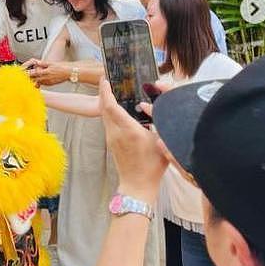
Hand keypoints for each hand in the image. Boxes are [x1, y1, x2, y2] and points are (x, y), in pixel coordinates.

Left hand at [22, 59, 68, 85]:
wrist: (70, 72)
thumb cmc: (62, 67)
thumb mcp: (51, 63)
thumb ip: (42, 63)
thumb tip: (36, 62)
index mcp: (44, 72)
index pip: (33, 73)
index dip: (27, 73)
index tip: (22, 73)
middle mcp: (45, 78)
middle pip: (34, 79)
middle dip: (28, 79)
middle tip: (23, 78)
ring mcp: (48, 82)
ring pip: (37, 82)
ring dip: (33, 81)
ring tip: (28, 80)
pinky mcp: (50, 84)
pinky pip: (42, 84)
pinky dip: (39, 83)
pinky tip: (38, 82)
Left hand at [99, 78, 166, 202]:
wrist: (137, 185)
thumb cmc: (152, 166)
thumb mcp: (160, 141)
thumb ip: (156, 121)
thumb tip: (148, 106)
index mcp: (128, 130)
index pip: (111, 106)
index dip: (106, 91)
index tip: (104, 79)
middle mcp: (115, 133)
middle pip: (104, 108)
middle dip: (104, 93)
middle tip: (107, 80)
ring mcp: (111, 138)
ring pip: (104, 115)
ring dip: (106, 102)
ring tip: (112, 90)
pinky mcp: (111, 143)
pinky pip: (107, 122)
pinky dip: (109, 112)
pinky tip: (117, 108)